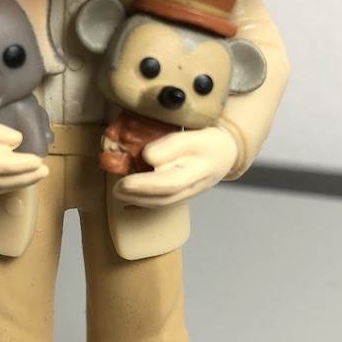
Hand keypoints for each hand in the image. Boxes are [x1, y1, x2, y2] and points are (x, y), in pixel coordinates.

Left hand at [112, 127, 236, 207]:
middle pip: (163, 197)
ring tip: (119, 192)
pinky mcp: (181, 195)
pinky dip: (144, 205)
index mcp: (197, 171)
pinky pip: (162, 204)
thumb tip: (147, 156)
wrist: (225, 153)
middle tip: (116, 188)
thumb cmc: (208, 141)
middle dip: (137, 196)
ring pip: (162, 203)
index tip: (125, 181)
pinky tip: (128, 205)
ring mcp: (187, 194)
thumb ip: (172, 145)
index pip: (170, 183)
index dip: (146, 185)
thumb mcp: (193, 135)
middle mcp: (192, 187)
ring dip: (138, 201)